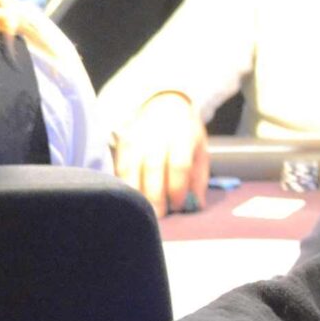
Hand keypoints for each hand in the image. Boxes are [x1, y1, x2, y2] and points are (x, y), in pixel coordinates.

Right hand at [112, 91, 209, 215]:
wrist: (163, 104)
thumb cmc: (184, 134)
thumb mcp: (200, 150)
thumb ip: (198, 178)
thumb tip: (195, 205)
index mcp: (182, 136)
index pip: (178, 165)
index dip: (177, 188)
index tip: (177, 205)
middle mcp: (157, 135)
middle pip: (153, 168)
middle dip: (155, 196)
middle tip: (158, 216)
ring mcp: (137, 138)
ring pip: (132, 169)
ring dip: (136, 193)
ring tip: (142, 211)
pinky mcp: (122, 143)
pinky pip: (120, 167)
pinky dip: (124, 185)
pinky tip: (130, 198)